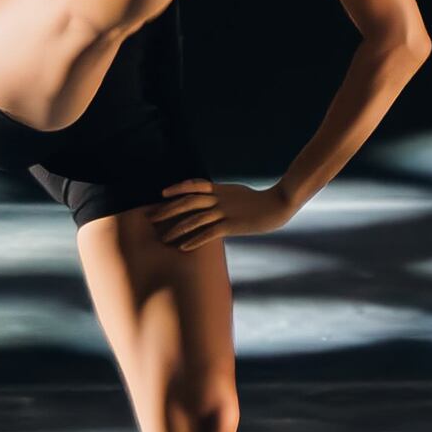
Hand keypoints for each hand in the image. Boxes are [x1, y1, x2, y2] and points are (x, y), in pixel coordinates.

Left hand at [140, 177, 298, 249]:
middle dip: (169, 209)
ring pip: (195, 219)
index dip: (178, 187)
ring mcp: (225, 212)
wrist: (279, 203)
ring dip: (177, 229)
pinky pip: (208, 233)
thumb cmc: (260, 200)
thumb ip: (222, 195)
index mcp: (221, 189)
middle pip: (189, 201)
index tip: (163, 193)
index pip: (195, 185)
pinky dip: (194, 240)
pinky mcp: (232, 225)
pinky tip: (183, 247)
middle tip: (152, 217)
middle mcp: (220, 199)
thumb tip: (210, 198)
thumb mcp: (238, 192)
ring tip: (164, 238)